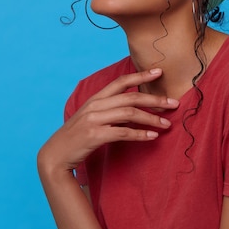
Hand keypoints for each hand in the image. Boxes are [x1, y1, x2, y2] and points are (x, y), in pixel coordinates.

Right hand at [38, 68, 178, 174]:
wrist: (55, 156)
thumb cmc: (76, 136)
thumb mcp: (91, 117)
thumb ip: (108, 108)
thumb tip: (134, 106)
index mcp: (95, 98)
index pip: (121, 81)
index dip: (141, 75)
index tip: (159, 72)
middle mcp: (95, 106)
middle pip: (131, 97)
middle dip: (155, 99)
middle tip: (174, 103)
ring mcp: (94, 120)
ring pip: (130, 114)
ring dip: (152, 118)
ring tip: (167, 124)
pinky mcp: (95, 136)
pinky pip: (123, 133)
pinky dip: (140, 134)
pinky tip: (152, 136)